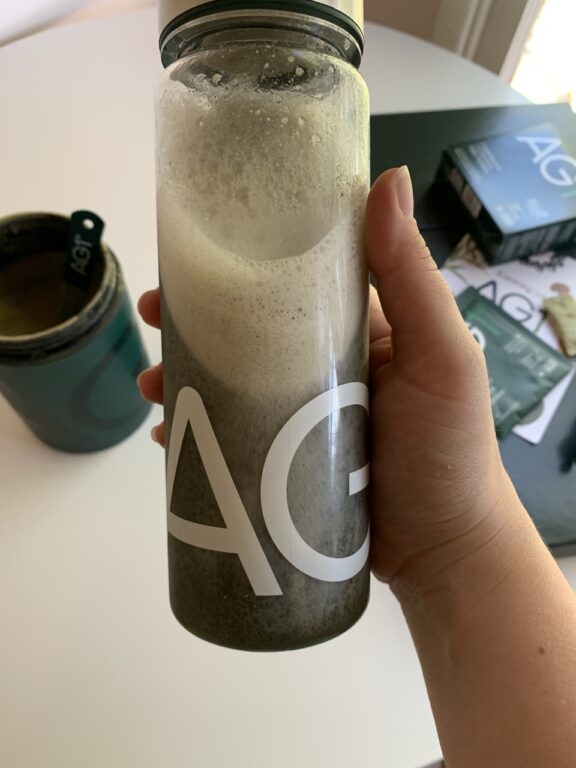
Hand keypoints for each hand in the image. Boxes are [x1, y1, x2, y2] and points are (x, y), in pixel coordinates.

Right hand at [137, 167, 514, 592]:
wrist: (443, 550)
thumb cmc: (448, 446)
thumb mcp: (440, 355)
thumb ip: (411, 276)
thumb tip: (386, 177)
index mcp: (358, 331)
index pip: (293, 283)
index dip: (243, 264)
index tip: (193, 255)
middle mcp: (323, 368)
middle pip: (248, 334)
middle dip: (196, 323)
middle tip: (153, 320)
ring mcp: (299, 419)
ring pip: (230, 386)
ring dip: (186, 378)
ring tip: (154, 386)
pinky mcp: (282, 465)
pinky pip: (229, 440)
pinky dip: (196, 435)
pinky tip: (167, 438)